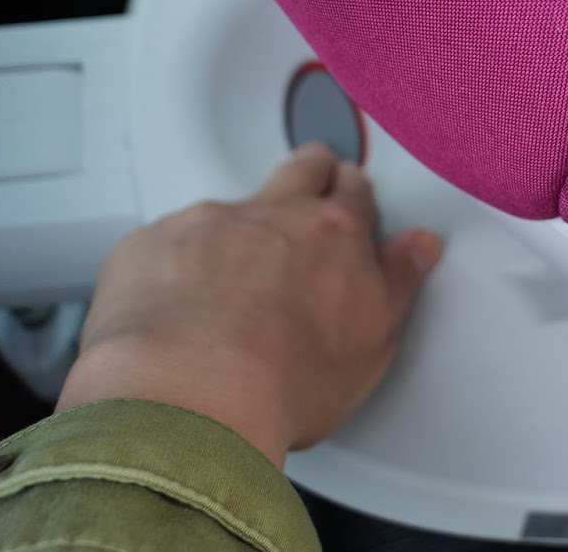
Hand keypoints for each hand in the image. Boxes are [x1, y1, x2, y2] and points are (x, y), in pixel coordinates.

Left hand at [55, 144, 443, 465]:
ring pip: (231, 206)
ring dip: (236, 230)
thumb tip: (417, 245)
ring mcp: (207, 225)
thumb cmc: (284, 380)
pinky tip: (175, 304)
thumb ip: (397, 281)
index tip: (350, 201)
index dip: (353, 193)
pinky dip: (175, 263)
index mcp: (335, 232)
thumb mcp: (373, 341)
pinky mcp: (150, 246)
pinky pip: (166, 240)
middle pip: (299, 169)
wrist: (191, 397)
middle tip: (307, 189)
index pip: (354, 190)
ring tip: (230, 278)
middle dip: (309, 172)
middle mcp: (273, 214)